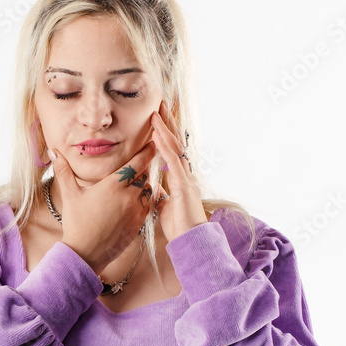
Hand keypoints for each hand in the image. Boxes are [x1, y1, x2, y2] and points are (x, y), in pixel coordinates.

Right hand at [50, 140, 156, 273]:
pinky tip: (135, 202)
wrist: (85, 253)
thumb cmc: (76, 223)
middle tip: (141, 163)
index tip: (152, 144)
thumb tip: (53, 151)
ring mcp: (135, 211)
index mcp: (113, 185)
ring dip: (144, 185)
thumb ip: (64, 171)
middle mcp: (128, 196)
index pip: (137, 163)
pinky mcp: (138, 225)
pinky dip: (144, 201)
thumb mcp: (69, 195)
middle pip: (145, 175)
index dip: (146, 152)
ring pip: (148, 191)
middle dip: (143, 168)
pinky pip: (148, 207)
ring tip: (136, 184)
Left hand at [150, 100, 207, 240]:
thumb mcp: (165, 206)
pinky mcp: (183, 184)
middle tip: (159, 104)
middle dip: (167, 123)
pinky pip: (172, 160)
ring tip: (155, 112)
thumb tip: (154, 188)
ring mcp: (185, 177)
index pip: (172, 150)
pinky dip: (164, 146)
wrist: (191, 240)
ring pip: (175, 147)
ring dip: (164, 128)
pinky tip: (156, 134)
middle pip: (175, 142)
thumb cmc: (179, 226)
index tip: (157, 118)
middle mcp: (185, 173)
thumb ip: (161, 195)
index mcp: (180, 178)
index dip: (165, 133)